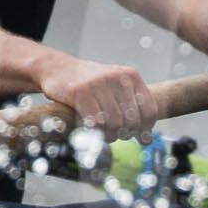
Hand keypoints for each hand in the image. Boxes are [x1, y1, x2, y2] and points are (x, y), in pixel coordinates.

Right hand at [37, 55, 158, 140]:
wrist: (57, 68)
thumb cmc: (89, 83)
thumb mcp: (115, 90)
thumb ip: (132, 110)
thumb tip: (147, 140)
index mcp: (130, 76)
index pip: (150, 110)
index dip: (145, 128)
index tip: (138, 136)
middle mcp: (117, 77)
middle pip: (132, 120)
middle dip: (125, 134)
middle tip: (116, 135)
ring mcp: (98, 83)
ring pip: (115, 123)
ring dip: (110, 135)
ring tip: (104, 134)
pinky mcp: (80, 91)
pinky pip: (96, 122)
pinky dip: (96, 132)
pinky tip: (93, 131)